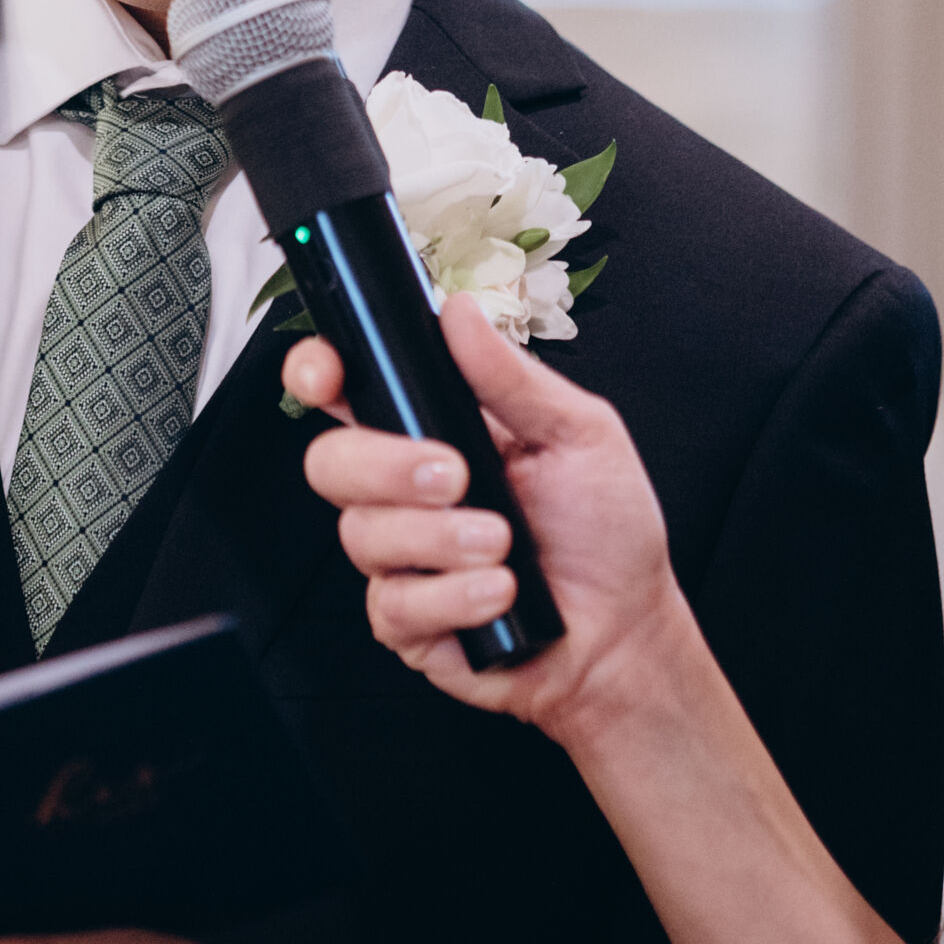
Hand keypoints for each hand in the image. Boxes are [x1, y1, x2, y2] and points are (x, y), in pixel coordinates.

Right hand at [287, 289, 694, 748]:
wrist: (626, 631)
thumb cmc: (605, 528)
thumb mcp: (579, 433)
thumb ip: (512, 377)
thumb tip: (458, 312)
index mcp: (434, 426)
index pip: (349, 386)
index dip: (317, 372)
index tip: (328, 373)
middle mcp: (403, 488)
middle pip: (330, 460)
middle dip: (386, 466)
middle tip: (457, 477)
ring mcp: (399, 556)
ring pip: (361, 534)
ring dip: (440, 540)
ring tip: (503, 544)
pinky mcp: (405, 620)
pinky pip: (393, 604)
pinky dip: (455, 596)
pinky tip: (500, 592)